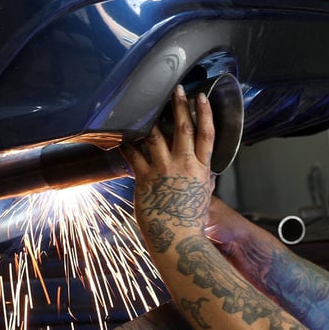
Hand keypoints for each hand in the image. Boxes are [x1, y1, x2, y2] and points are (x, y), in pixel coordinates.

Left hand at [122, 85, 216, 252]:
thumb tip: (206, 175)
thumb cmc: (190, 222)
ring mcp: (164, 170)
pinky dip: (126, 145)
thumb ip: (203, 180)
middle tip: (175, 90)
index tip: (200, 97)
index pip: (207, 134)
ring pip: (156, 136)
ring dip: (151, 121)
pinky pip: (133, 155)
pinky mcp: (145, 178)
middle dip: (179, 106)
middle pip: (183, 128)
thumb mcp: (203, 197)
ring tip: (145, 109)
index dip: (204, 113)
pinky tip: (121, 137)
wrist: (177, 239)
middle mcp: (184, 165)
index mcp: (201, 169)